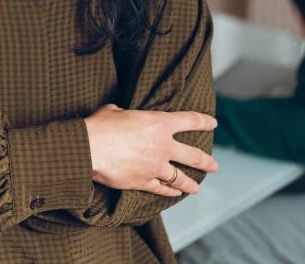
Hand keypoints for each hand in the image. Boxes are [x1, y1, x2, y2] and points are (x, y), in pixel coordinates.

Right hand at [83, 104, 217, 196]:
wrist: (89, 148)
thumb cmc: (100, 126)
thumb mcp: (114, 111)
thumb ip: (125, 114)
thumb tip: (122, 115)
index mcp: (158, 123)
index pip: (189, 120)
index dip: (203, 121)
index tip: (212, 123)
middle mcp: (162, 146)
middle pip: (193, 156)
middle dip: (206, 161)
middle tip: (214, 166)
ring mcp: (155, 167)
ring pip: (180, 178)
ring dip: (191, 184)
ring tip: (196, 188)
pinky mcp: (144, 183)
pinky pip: (162, 189)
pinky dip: (170, 192)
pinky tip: (175, 194)